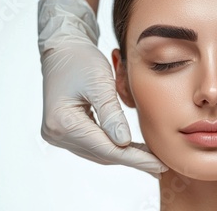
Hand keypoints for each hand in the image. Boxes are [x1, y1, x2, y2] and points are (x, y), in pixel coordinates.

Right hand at [38, 0, 167, 176]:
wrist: (62, 49)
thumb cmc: (81, 59)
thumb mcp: (99, 82)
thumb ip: (111, 113)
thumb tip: (125, 143)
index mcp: (62, 121)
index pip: (104, 147)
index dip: (134, 158)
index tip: (158, 165)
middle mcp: (56, 133)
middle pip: (101, 153)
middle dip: (132, 159)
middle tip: (161, 165)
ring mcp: (58, 134)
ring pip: (98, 152)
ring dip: (125, 156)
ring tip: (151, 160)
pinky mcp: (64, 132)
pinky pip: (93, 145)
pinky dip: (114, 147)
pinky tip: (133, 150)